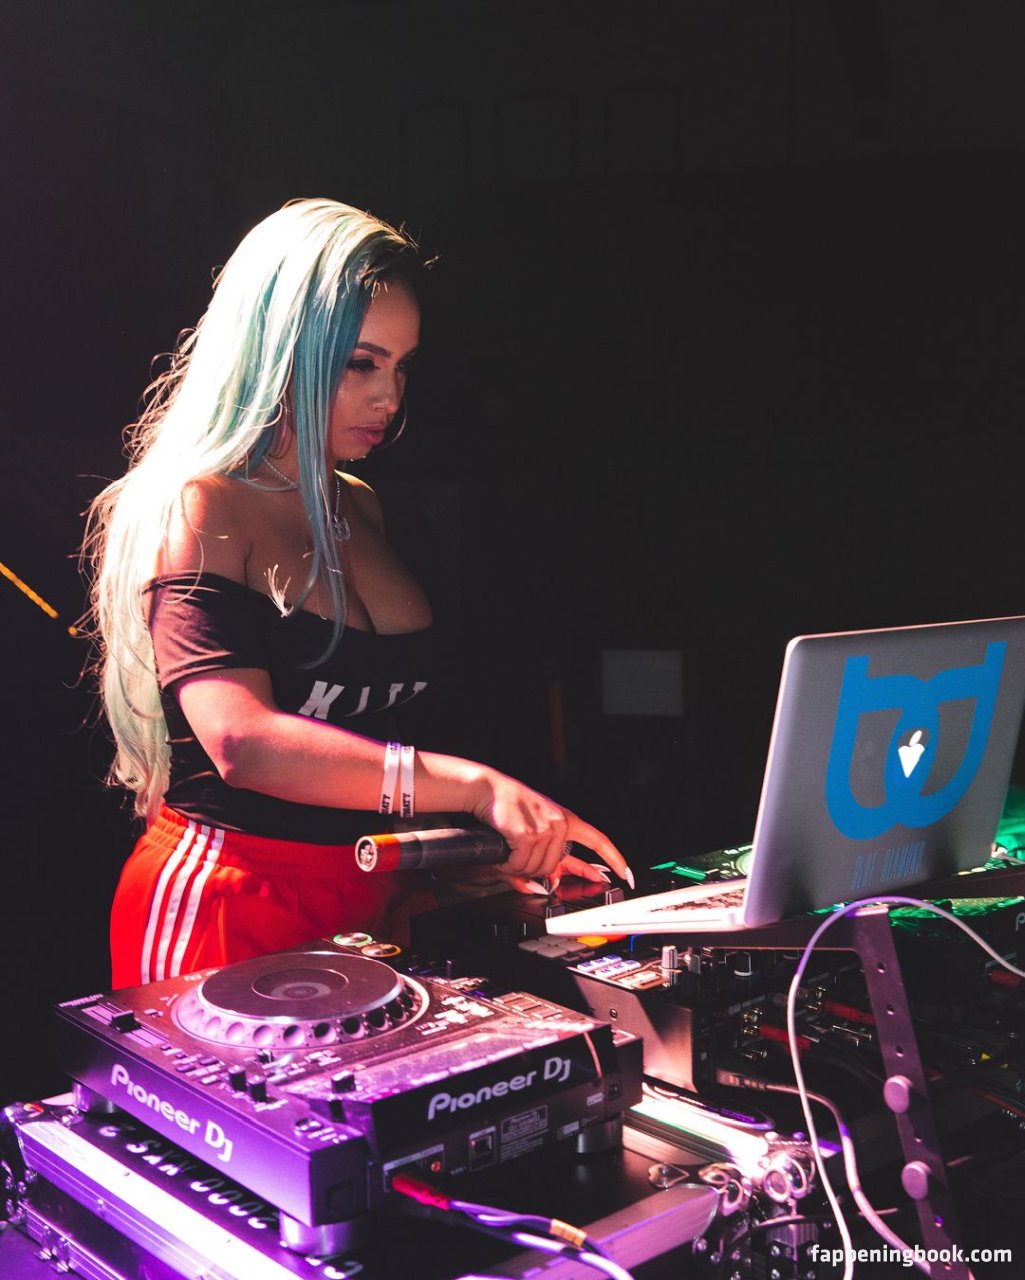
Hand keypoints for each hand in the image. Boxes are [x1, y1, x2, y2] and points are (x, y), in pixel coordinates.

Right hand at [468, 768, 633, 893]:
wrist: (487, 788)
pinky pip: (520, 865)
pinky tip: (504, 850)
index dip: (615, 859)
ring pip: (536, 869)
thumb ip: (540, 859)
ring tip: (509, 849)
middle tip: (517, 857)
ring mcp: (546, 829)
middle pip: (553, 868)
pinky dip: (508, 865)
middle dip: (533, 870)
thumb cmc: (508, 806)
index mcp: (566, 819)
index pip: (599, 840)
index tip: (627, 875)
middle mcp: (560, 823)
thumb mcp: (531, 829)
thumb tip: (539, 888)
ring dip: (518, 867)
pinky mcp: (528, 835)